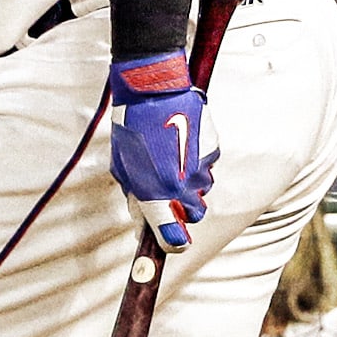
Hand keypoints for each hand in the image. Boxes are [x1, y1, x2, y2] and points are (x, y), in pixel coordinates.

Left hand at [108, 53, 218, 250]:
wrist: (153, 90)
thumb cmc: (131, 128)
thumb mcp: (124, 169)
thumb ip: (135, 199)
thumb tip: (141, 221)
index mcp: (157, 194)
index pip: (173, 240)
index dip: (170, 245)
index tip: (167, 244)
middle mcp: (183, 187)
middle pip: (192, 217)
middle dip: (180, 210)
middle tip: (165, 194)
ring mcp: (201, 169)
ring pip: (201, 191)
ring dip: (188, 185)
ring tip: (171, 161)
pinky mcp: (212, 151)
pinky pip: (206, 168)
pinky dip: (196, 164)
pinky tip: (181, 146)